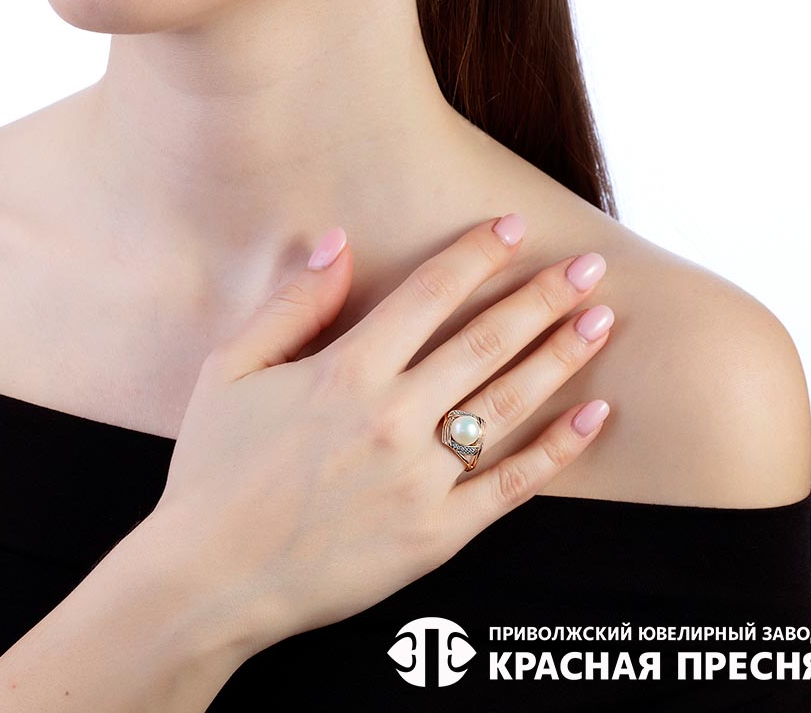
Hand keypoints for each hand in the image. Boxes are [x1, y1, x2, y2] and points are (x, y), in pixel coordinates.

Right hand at [150, 214, 613, 657]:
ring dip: (562, 356)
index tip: (513, 226)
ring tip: (601, 320)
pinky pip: (511, 486)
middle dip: (544, 296)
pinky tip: (594, 416)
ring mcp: (421, 479)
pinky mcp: (437, 534)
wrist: (208, 583)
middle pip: (487, 341)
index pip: (430, 294)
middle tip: (589, 266)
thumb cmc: (214, 473)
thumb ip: (291, 304)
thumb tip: (337, 244)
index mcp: (345, 372)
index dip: (477, 254)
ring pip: (510, 403)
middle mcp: (393, 418)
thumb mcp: (230, 371)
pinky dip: (559, 450)